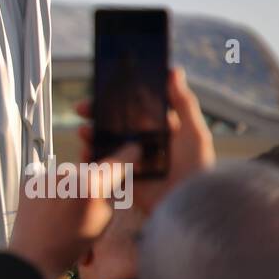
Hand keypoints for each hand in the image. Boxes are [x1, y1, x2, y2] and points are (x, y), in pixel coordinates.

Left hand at [8, 146, 132, 278]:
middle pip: (89, 171)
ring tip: (66, 215)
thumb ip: (109, 197)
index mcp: (90, 183)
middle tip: (88, 206)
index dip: (127, 155)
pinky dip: (54, 193)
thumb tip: (110, 183)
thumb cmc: (70, 244)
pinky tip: (51, 212)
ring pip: (68, 177)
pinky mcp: (31, 180)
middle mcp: (68, 172)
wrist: (32, 255)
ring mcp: (47, 175)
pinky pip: (50, 182)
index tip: (133, 149)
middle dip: (93, 184)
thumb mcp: (102, 222)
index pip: (115, 162)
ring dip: (71, 190)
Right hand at [74, 67, 215, 216]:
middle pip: (116, 124)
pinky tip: (84, 153)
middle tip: (82, 108)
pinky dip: (91, 158)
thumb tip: (174, 71)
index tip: (102, 88)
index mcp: (162, 130)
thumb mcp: (195, 132)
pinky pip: (104, 166)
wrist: (186, 208)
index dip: (119, 99)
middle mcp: (146, 144)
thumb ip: (184, 102)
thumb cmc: (196, 169)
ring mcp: (134, 161)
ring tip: (82, 131)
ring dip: (91, 135)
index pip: (136, 109)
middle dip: (97, 115)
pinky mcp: (125, 179)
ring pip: (107, 143)